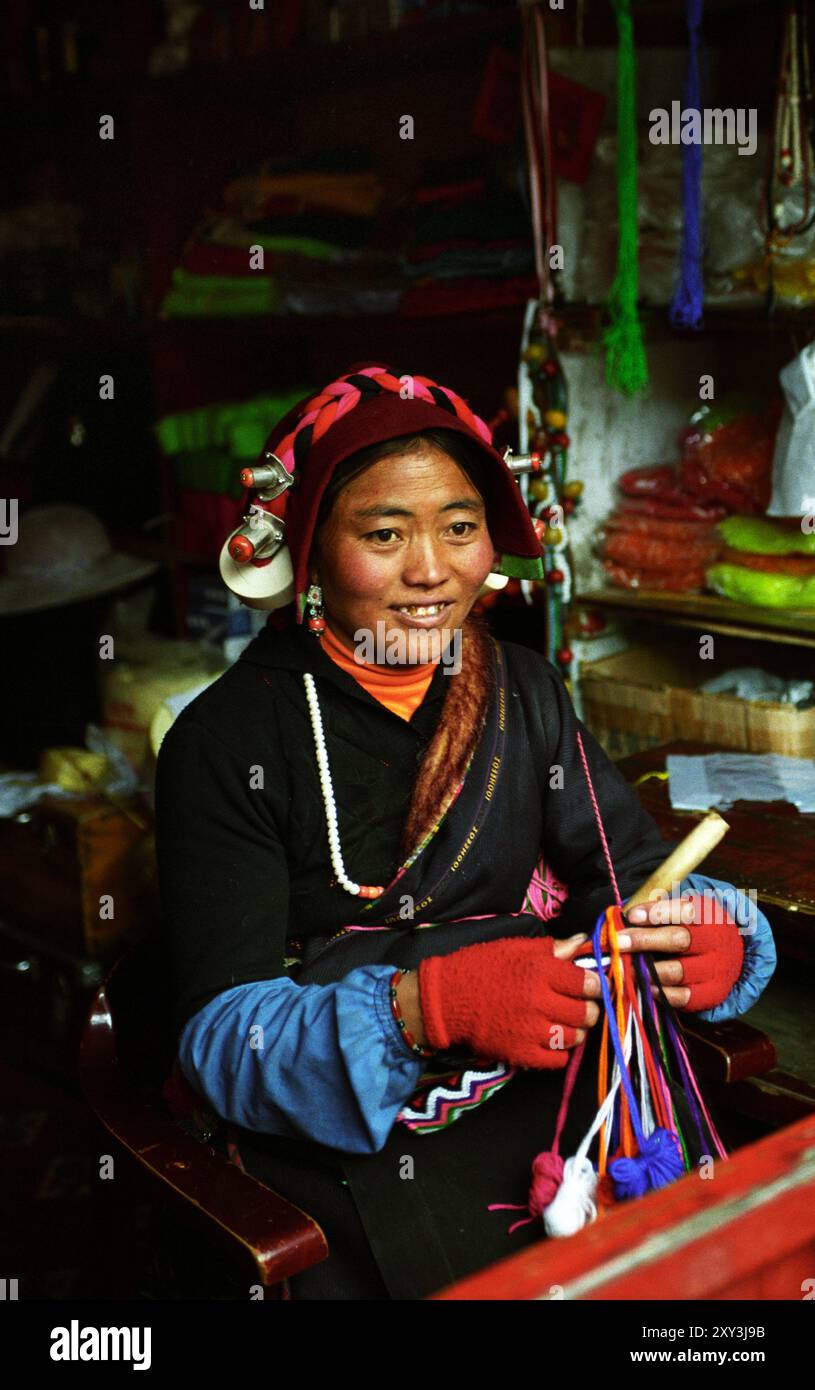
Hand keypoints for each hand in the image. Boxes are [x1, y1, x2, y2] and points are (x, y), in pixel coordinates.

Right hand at [417, 933, 602, 1070]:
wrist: (446, 998)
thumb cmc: (481, 966)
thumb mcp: (516, 948)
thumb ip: (553, 948)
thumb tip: (584, 941)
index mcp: (540, 970)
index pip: (587, 983)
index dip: (596, 985)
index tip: (593, 986)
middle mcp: (539, 1001)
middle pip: (586, 1013)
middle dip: (588, 1009)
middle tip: (580, 1006)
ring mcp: (531, 1030)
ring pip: (575, 1037)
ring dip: (575, 1031)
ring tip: (565, 1023)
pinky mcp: (522, 1053)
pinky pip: (558, 1060)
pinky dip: (560, 1052)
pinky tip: (550, 1040)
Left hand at [615, 894, 743, 1011]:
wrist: (732, 954)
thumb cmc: (695, 928)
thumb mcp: (683, 912)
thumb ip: (656, 913)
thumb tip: (620, 920)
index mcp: (707, 914)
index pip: (683, 910)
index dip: (655, 912)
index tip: (630, 916)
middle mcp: (714, 941)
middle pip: (678, 939)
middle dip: (644, 940)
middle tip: (618, 943)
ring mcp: (715, 968)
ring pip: (677, 971)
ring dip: (646, 970)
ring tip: (623, 968)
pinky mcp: (712, 993)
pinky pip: (684, 996)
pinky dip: (662, 992)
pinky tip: (646, 986)